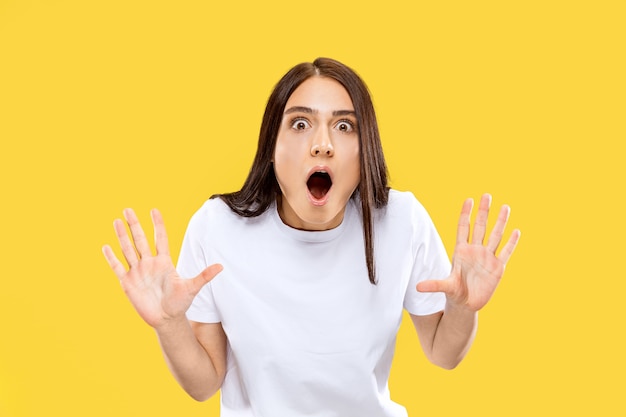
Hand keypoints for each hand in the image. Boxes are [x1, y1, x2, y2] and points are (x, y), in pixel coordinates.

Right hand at [102, 208, 221, 328]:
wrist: (167, 319)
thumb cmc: (180, 302)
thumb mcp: (192, 288)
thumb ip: (204, 276)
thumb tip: (221, 266)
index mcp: (164, 261)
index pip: (160, 238)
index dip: (157, 224)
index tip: (154, 210)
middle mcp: (149, 263)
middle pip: (140, 240)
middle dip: (134, 225)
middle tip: (128, 209)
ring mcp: (137, 272)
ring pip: (128, 250)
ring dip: (122, 236)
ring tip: (117, 221)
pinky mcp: (127, 282)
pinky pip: (118, 267)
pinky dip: (111, 258)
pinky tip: (105, 246)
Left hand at [417, 194, 519, 310]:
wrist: (467, 304)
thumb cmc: (455, 292)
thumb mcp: (446, 287)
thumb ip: (434, 285)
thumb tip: (418, 287)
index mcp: (461, 251)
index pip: (464, 228)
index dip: (466, 214)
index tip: (469, 199)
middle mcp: (475, 251)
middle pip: (481, 227)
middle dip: (484, 211)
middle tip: (487, 195)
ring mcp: (487, 258)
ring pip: (495, 236)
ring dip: (500, 222)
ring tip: (505, 207)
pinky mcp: (498, 268)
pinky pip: (506, 252)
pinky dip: (511, 243)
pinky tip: (516, 231)